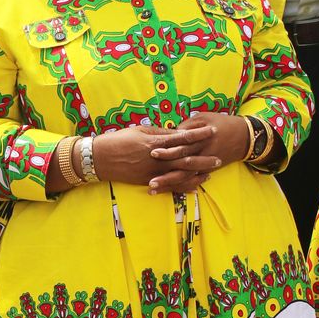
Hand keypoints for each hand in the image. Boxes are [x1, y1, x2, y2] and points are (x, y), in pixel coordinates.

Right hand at [91, 123, 220, 193]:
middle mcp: (157, 159)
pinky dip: (183, 186)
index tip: (212, 130)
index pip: (183, 137)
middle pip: (186, 158)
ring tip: (211, 172)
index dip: (199, 134)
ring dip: (197, 174)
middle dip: (204, 157)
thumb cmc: (118, 140)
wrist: (100, 158)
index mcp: (156, 142)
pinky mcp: (148, 181)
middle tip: (219, 156)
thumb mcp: (140, 131)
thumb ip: (159, 133)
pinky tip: (194, 186)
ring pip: (180, 174)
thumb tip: (175, 133)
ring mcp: (153, 172)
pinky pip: (170, 185)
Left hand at [146, 112, 248, 192]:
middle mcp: (203, 153)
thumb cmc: (222, 123)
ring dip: (169, 183)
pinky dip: (180, 186)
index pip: (182, 144)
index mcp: (201, 137)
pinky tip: (167, 191)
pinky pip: (192, 180)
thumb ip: (187, 126)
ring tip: (152, 188)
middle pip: (182, 164)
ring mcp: (206, 164)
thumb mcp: (205, 118)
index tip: (152, 152)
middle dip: (165, 172)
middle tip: (149, 178)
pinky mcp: (208, 170)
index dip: (167, 148)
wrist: (245, 137)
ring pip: (186, 176)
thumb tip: (169, 132)